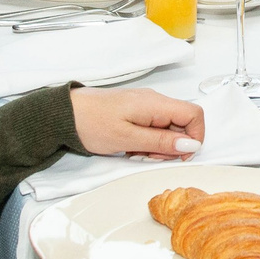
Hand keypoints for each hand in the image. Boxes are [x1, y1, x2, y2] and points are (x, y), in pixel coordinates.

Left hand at [71, 87, 206, 156]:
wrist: (64, 114)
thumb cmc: (91, 123)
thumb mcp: (128, 138)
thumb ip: (161, 141)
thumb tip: (190, 145)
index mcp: (155, 104)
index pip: (194, 114)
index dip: (194, 137)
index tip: (179, 155)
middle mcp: (154, 101)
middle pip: (182, 123)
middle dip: (172, 145)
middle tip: (149, 157)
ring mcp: (145, 105)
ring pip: (168, 128)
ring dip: (159, 145)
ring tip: (136, 153)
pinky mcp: (136, 111)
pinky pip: (154, 127)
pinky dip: (148, 141)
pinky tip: (131, 148)